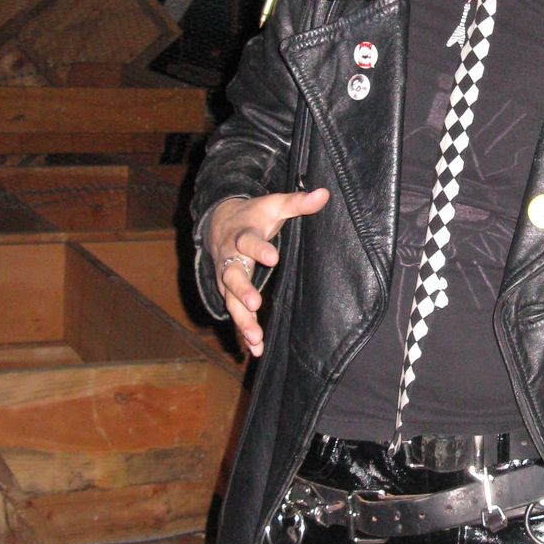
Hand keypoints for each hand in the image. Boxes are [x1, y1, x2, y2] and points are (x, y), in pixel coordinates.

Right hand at [206, 188, 329, 356]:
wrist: (219, 223)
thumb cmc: (254, 216)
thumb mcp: (273, 205)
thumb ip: (297, 202)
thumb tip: (324, 194)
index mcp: (242, 236)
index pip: (248, 242)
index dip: (259, 249)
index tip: (273, 257)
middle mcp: (230, 259)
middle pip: (232, 276)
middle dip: (242, 291)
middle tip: (254, 304)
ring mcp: (227, 279)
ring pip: (230, 301)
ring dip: (242, 320)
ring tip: (255, 338)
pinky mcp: (229, 293)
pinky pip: (235, 313)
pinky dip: (244, 331)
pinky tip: (255, 350)